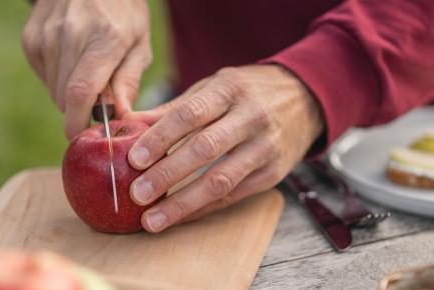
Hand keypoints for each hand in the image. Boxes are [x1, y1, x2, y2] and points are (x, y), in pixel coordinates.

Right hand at [22, 0, 151, 137]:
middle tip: (100, 100)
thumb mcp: (140, 43)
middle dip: (81, 110)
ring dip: (70, 94)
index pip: (81, 92)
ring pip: (53, 90)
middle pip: (65, 97)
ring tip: (89, 71)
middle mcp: (70, 35)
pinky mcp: (31, 38)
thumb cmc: (123, 12)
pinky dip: (58, 78)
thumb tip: (121, 117)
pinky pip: (43, 76)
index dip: (78, 122)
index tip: (83, 137)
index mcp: (104, 38)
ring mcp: (46, 35)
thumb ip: (129, 81)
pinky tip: (72, 59)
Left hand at [127, 65, 324, 231]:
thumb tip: (128, 125)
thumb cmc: (248, 92)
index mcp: (230, 90)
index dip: (160, 138)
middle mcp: (251, 118)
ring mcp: (265, 148)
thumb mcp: (214, 87)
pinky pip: (233, 196)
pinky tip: (178, 217)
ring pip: (221, 180)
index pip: (190, 114)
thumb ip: (174, 108)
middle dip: (167, 174)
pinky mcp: (272, 174)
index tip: (133, 159)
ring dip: (183, 203)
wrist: (305, 99)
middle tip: (137, 194)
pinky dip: (202, 209)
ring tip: (152, 219)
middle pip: (205, 149)